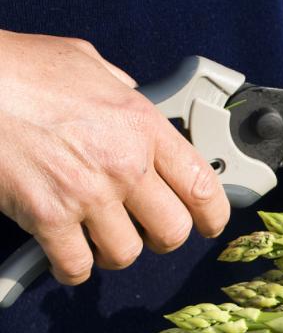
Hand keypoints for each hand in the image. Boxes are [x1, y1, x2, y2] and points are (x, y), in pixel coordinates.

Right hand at [0, 30, 229, 284]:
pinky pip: (76, 265)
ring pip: (126, 254)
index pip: (202, 185)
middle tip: (148, 233)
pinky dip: (73, 268)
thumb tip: (131, 97)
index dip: (213, 215)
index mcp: (142, 124)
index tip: (209, 225)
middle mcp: (123, 163)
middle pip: (172, 230)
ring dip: (115, 255)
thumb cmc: (18, 68)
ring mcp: (86, 193)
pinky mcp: (47, 217)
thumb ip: (121, 89)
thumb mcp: (87, 64)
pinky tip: (66, 256)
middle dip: (163, 239)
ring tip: (101, 241)